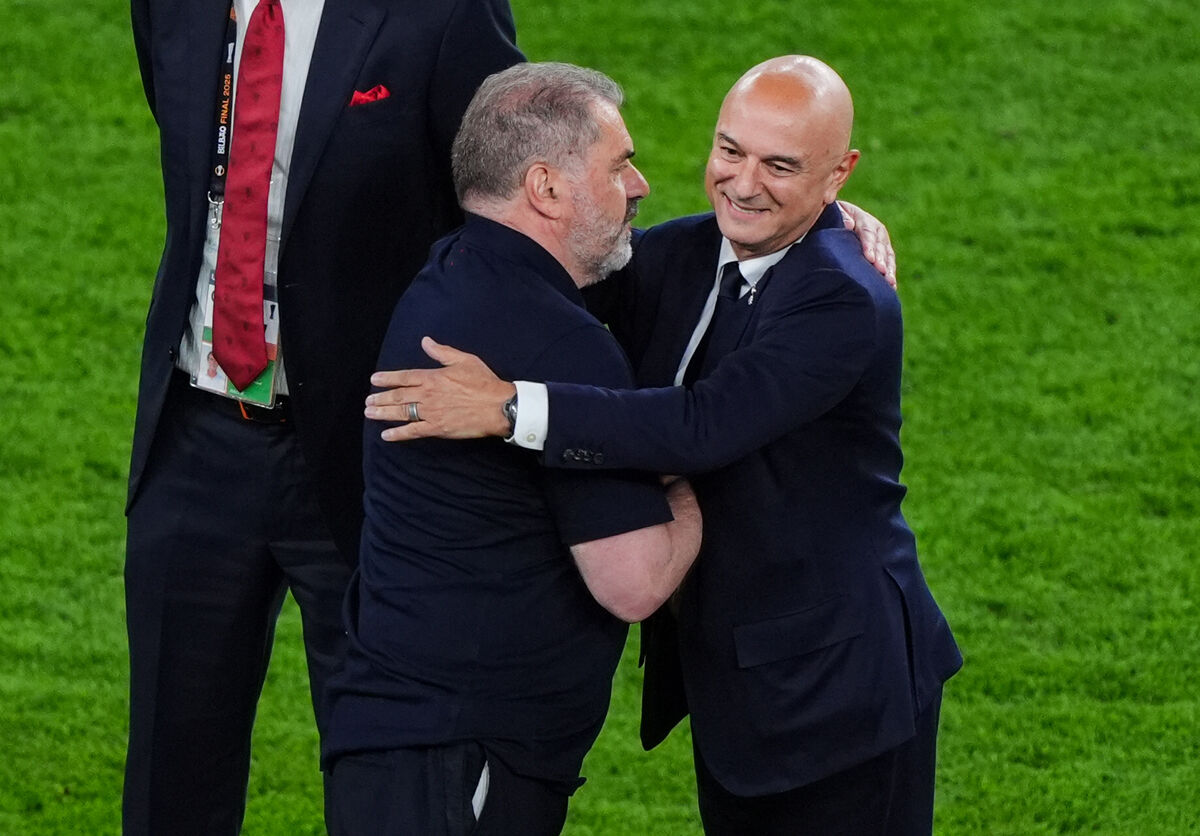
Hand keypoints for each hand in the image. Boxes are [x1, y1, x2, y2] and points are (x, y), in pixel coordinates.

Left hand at [365, 337, 515, 440]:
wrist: (498, 406)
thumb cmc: (484, 382)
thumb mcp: (464, 360)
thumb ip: (442, 352)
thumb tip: (425, 341)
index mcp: (433, 377)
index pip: (405, 377)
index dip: (388, 378)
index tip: (374, 380)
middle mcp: (428, 394)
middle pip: (399, 396)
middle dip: (381, 397)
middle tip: (368, 400)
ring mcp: (431, 412)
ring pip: (402, 412)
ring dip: (384, 413)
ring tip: (370, 413)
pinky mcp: (437, 428)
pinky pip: (413, 431)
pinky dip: (398, 434)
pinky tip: (386, 435)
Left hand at [837, 200, 896, 288]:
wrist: (840, 220)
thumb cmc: (834, 218)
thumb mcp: (835, 214)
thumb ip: (841, 216)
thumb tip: (848, 224)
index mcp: (863, 219)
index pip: (867, 232)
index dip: (869, 245)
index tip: (869, 258)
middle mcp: (876, 230)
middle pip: (880, 245)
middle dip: (881, 259)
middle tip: (880, 271)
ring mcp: (882, 242)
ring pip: (888, 255)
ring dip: (889, 268)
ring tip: (890, 282)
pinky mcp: (884, 253)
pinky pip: (889, 263)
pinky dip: (891, 274)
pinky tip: (891, 286)